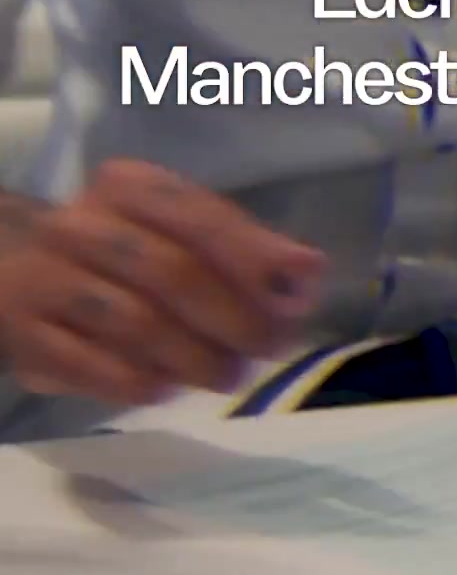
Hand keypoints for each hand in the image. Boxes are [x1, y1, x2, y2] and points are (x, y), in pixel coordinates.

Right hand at [0, 161, 325, 407]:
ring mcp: (46, 281)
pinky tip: (167, 388)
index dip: (254, 256)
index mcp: (127, 186)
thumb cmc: (118, 247)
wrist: (13, 267)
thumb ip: (243, 248)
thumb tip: (309, 273)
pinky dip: (135, 381)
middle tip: (269, 347)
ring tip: (229, 375)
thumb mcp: (175, 229)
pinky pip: (87, 365)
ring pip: (132, 323)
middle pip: (171, 272)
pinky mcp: (25, 339)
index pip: (198, 215)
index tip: (299, 293)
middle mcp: (81, 225)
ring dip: (193, 356)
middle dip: (233, 316)